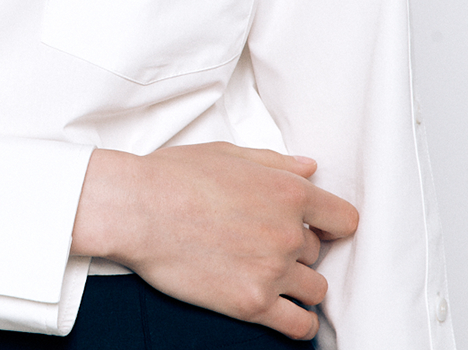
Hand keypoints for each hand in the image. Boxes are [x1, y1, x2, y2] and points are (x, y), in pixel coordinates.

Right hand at [71, 143, 357, 340]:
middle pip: (317, 252)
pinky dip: (298, 321)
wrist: (137, 209)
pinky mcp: (252, 303)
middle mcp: (287, 231)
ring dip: (296, 283)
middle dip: (294, 248)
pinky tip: (282, 310)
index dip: (330, 223)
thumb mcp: (226, 154)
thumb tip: (309, 168)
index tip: (315, 227)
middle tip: (260, 241)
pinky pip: (300, 326)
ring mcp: (272, 270)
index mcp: (286, 191)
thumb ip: (274, 162)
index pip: (343, 218)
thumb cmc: (173, 175)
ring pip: (314, 289)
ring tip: (267, 273)